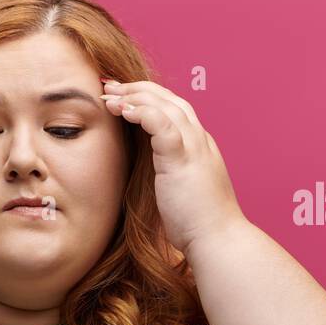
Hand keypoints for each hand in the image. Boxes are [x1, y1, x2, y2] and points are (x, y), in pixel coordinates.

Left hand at [100, 78, 245, 255]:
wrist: (217, 239)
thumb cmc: (197, 222)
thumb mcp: (181, 189)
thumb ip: (169, 172)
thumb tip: (152, 175)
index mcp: (198, 146)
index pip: (174, 109)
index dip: (147, 98)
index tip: (121, 96)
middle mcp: (199, 140)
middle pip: (169, 99)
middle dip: (137, 88)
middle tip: (108, 85)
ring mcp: (194, 148)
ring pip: (165, 106)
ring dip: (134, 96)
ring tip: (109, 94)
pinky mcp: (183, 159)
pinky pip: (163, 125)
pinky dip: (142, 113)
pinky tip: (122, 109)